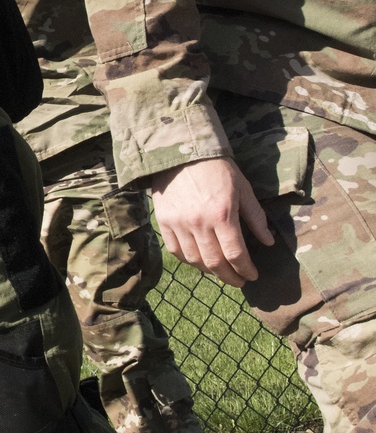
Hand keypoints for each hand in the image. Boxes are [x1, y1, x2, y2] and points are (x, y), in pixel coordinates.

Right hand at [149, 157, 273, 286]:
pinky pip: (175, 251)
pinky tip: (198, 259)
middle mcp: (199, 223)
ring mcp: (179, 224)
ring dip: (209, 270)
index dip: (246, 270)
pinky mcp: (164, 222)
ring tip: (220, 270)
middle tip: (238, 280)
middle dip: (229, 277)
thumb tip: (268, 242)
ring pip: (194, 260)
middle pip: (215, 263)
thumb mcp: (242, 189)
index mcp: (222, 214)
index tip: (252, 275)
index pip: (236, 254)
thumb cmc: (217, 168)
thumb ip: (255, 217)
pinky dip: (188, 260)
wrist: (181, 152)